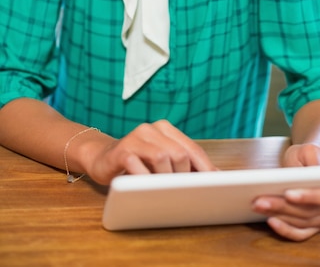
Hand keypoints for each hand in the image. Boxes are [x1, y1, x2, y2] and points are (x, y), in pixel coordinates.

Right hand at [84, 120, 216, 184]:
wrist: (102, 157)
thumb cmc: (137, 162)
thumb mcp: (162, 160)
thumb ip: (184, 163)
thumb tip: (215, 175)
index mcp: (165, 129)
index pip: (191, 148)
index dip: (205, 167)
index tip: (215, 184)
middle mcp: (151, 129)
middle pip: (179, 153)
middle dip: (184, 176)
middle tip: (183, 193)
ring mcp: (135, 137)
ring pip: (162, 158)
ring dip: (166, 179)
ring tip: (165, 192)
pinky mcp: (121, 150)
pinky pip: (138, 165)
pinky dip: (146, 180)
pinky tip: (147, 189)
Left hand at [252, 143, 319, 240]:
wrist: (310, 163)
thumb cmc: (308, 156)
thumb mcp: (310, 148)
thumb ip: (313, 155)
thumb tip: (313, 172)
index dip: (309, 196)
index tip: (287, 193)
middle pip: (312, 211)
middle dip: (285, 207)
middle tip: (261, 201)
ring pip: (304, 222)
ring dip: (280, 216)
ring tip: (259, 206)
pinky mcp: (317, 227)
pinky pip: (302, 234)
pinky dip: (286, 230)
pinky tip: (271, 220)